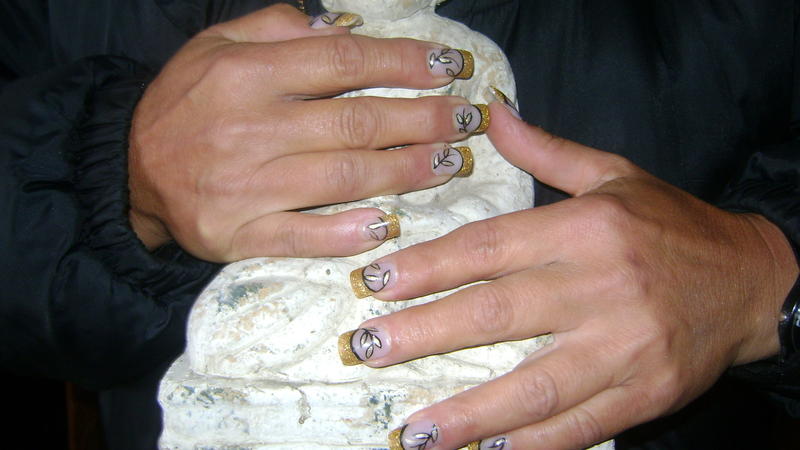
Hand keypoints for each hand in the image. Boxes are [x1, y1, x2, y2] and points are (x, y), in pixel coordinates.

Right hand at [128, 5, 481, 261]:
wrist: (131, 173)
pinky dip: (349, 231)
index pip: (344, 63)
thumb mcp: (216, 45)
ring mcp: (246, 186)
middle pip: (358, 122)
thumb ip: (278, 27)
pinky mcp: (239, 234)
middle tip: (467, 120)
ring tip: (452, 162)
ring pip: (344, 177)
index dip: (404, 64)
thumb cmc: (185, 103)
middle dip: (424, 119)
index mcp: (247, 73)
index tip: (449, 66)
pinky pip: (305, 235)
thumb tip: (346, 29)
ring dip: (407, 171)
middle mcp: (250, 127)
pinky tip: (389, 223)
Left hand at [342, 102, 798, 448]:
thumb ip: (545, 150)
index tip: (376, 283)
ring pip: (534, 385)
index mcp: (586, 228)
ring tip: (417, 430)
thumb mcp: (614, 174)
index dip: (427, 266)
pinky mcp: (646, 391)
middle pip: (496, 314)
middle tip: (368, 348)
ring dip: (470, 412)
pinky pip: (581, 424)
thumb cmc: (673, 224)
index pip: (488, 246)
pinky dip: (534, 442)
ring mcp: (625, 347)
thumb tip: (491, 113)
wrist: (755, 281)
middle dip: (425, 334)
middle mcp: (602, 287)